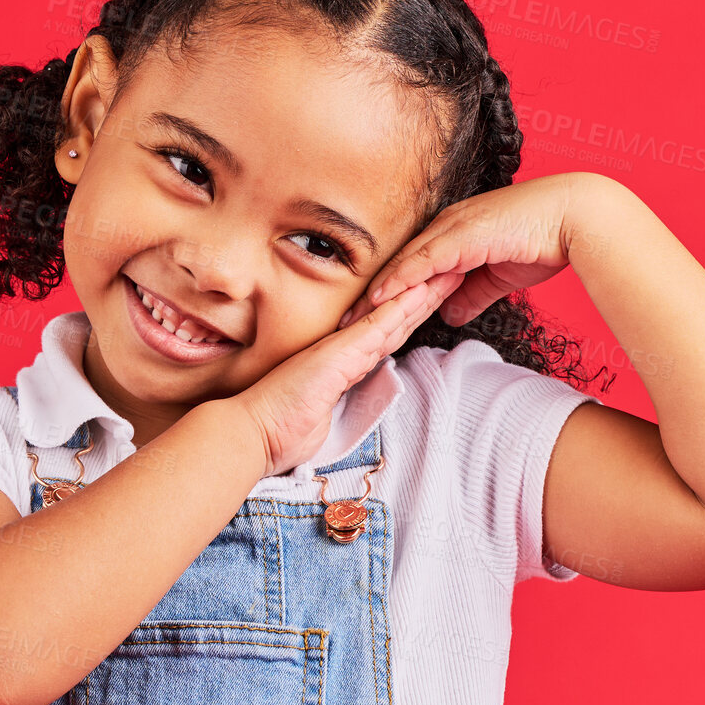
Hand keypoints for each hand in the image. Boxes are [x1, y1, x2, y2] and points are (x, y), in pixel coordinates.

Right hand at [227, 273, 456, 478]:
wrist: (252, 432)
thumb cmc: (277, 431)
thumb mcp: (318, 422)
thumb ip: (332, 411)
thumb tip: (332, 415)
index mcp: (342, 368)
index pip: (384, 339)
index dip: (409, 318)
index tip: (432, 301)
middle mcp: (344, 352)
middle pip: (394, 321)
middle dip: (424, 298)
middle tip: (452, 272)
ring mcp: (341, 350)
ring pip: (391, 316)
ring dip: (422, 295)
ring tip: (449, 271)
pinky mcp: (338, 355)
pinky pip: (376, 326)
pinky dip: (401, 308)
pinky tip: (421, 290)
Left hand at [337, 172, 582, 330]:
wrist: (575, 220)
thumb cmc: (543, 243)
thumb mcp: (498, 278)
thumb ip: (471, 295)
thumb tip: (448, 315)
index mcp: (454, 235)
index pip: (409, 267)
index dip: (384, 294)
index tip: (360, 320)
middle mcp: (447, 227)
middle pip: (397, 265)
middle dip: (368, 297)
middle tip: (339, 325)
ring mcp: (454, 227)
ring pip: (404, 263)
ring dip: (375, 292)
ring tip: (349, 319)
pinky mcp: (465, 233)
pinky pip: (423, 260)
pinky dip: (400, 279)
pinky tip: (379, 298)